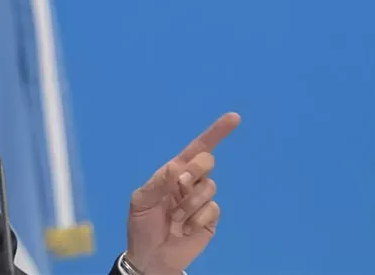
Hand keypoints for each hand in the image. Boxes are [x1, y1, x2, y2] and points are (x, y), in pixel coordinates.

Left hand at [125, 112, 239, 274]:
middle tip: (179, 186)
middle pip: (206, 162)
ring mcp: (201, 200)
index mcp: (172, 173)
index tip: (234, 118)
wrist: (150, 257)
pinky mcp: (210, 218)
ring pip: (210, 187)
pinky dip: (198, 219)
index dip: (215, 133)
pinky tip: (186, 229)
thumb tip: (177, 168)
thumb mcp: (140, 201)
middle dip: (195, 171)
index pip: (195, 148)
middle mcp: (190, 182)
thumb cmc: (142, 226)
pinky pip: (213, 209)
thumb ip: (157, 183)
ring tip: (176, 219)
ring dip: (190, 203)